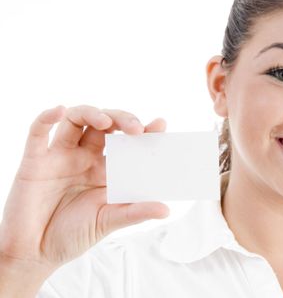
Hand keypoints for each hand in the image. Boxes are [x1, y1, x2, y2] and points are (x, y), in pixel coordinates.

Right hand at [0, 105, 169, 271]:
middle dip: (122, 119)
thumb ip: (135, 212)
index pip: (127, 142)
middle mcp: (85, 157)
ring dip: (92, 113)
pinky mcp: (35, 161)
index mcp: (105, 169)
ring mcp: (60, 156)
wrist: (35, 253)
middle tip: (136, 129)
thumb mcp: (108, 221)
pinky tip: (59, 111)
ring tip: (106, 121)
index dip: (144, 131)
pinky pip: (38, 132)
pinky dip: (47, 117)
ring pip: (75, 119)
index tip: (160, 124)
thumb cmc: (72, 235)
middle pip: (104, 124)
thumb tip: (166, 210)